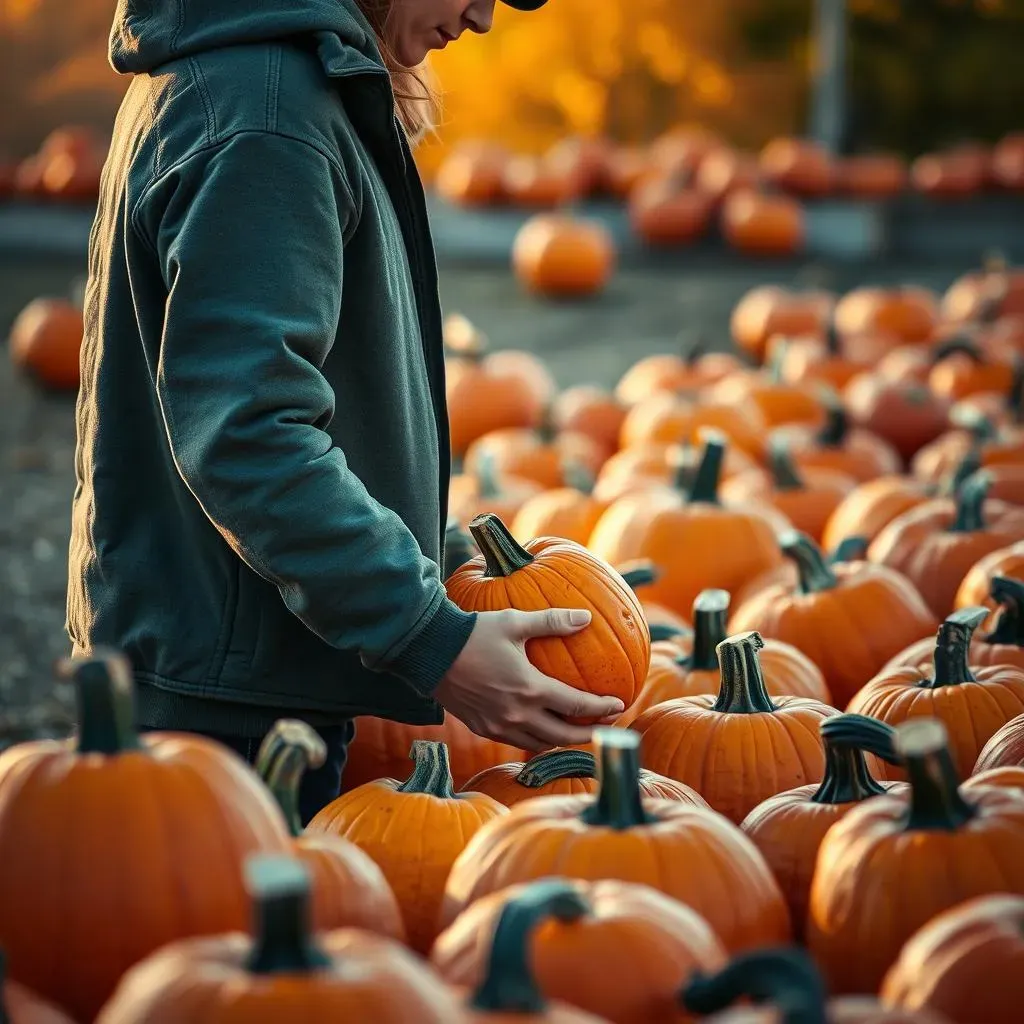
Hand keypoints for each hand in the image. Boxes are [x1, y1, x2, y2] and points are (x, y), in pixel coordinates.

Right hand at [435, 608, 624, 750]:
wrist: (430, 652)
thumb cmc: (474, 632)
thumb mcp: (515, 622)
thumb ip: (553, 622)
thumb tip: (586, 618)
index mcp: (530, 689)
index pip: (577, 706)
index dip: (602, 708)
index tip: (619, 705)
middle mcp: (517, 714)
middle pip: (564, 735)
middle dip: (590, 733)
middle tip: (607, 726)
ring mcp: (499, 725)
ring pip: (541, 743)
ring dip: (563, 739)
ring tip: (578, 730)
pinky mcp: (483, 728)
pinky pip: (518, 742)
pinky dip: (537, 739)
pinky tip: (542, 729)